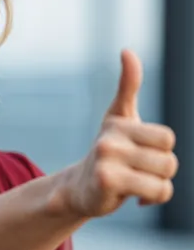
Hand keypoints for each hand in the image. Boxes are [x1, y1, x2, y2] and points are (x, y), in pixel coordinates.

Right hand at [64, 49, 177, 217]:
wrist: (80, 188)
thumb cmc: (109, 152)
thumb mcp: (119, 117)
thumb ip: (128, 85)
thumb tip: (127, 51)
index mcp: (117, 122)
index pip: (167, 137)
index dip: (160, 150)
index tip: (140, 153)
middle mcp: (110, 138)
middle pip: (169, 158)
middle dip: (161, 169)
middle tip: (139, 172)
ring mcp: (107, 159)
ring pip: (165, 175)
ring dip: (157, 185)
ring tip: (137, 183)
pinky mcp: (107, 181)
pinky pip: (156, 191)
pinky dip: (152, 198)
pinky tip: (136, 198)